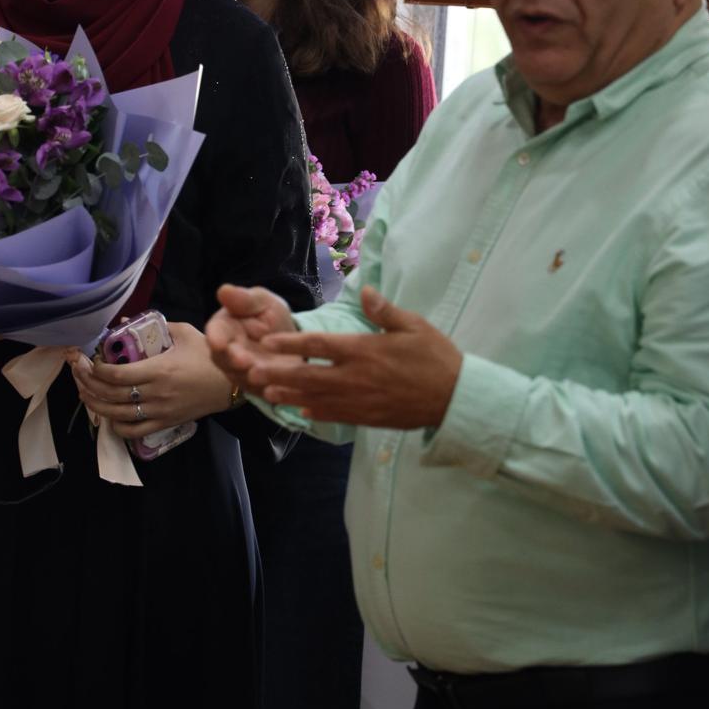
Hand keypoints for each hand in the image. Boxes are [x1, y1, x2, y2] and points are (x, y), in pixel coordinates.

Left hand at [67, 322, 232, 439]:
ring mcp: (159, 412)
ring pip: (117, 414)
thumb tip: (122, 322)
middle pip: (111, 394)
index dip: (97, 369)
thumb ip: (154, 326)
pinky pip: (134, 431)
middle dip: (89, 383)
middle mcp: (155, 393)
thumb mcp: (184, 333)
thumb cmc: (208, 356)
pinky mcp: (165, 424)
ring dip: (95, 405)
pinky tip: (108, 416)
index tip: (91, 360)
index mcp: (159, 369)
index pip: (117, 374)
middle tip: (78, 373)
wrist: (231, 384)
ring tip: (84, 393)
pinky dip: (116, 427)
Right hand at [205, 284, 296, 391]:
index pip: (215, 333)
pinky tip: (275, 384)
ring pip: (240, 377)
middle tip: (244, 360)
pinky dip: (267, 388)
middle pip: (224, 359)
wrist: (293, 342)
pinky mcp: (257, 389)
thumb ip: (245, 300)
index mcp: (225, 328)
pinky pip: (259, 391)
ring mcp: (240, 374)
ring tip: (259, 371)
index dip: (215, 338)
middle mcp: (227, 354)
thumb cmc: (272, 318)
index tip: (218, 343)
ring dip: (249, 376)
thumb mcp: (264, 303)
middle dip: (233, 361)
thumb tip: (223, 290)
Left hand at [244, 285, 461, 429]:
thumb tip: (364, 290)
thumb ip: (384, 310)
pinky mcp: (368, 418)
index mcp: (365, 350)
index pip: (319, 346)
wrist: (456, 398)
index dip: (290, 344)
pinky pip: (336, 416)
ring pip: (317, 400)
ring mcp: (361, 401)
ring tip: (267, 393)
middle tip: (252, 373)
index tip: (267, 342)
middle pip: (309, 376)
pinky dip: (316, 414)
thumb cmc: (436, 357)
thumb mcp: (414, 326)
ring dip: (290, 396)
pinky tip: (302, 412)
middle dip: (279, 374)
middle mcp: (356, 377)